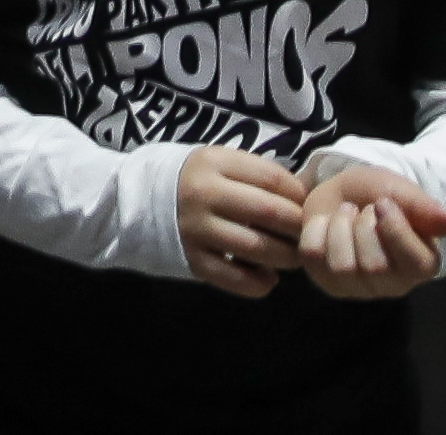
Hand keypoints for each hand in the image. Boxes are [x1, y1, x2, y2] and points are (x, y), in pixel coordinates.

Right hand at [172, 143, 309, 297]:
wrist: (138, 202)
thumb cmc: (192, 181)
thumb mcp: (218, 163)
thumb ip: (255, 175)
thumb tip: (304, 199)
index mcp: (213, 163)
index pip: (272, 178)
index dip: (299, 194)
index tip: (307, 205)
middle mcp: (204, 194)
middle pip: (269, 212)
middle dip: (298, 227)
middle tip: (307, 234)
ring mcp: (197, 229)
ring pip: (257, 248)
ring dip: (286, 257)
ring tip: (292, 257)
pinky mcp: (192, 261)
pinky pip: (236, 278)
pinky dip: (260, 283)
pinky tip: (268, 278)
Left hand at [293, 165, 445, 299]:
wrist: (342, 191)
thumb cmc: (378, 194)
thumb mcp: (402, 192)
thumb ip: (425, 209)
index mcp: (423, 265)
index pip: (413, 263)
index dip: (393, 227)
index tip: (384, 203)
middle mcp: (394, 285)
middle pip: (374, 266)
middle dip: (363, 225)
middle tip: (364, 210)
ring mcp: (358, 288)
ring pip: (342, 266)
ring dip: (339, 226)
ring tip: (347, 214)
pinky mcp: (327, 283)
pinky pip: (313, 258)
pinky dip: (315, 230)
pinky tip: (326, 224)